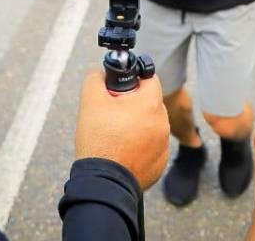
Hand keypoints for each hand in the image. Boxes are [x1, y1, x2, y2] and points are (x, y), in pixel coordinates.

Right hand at [75, 69, 168, 190]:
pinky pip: (151, 147)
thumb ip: (96, 78)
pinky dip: (140, 146)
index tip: (121, 89)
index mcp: (150, 104)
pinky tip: (122, 151)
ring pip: (151, 125)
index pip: (150, 79)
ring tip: (116, 135)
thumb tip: (101, 73)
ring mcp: (164, 145)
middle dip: (134, 105)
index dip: (134, 80)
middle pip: (150, 103)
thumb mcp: (90, 100)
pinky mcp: (160, 164)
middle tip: (113, 114)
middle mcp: (163, 123)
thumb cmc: (99, 139)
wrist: (103, 181)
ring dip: (137, 125)